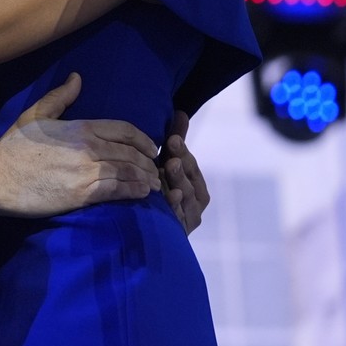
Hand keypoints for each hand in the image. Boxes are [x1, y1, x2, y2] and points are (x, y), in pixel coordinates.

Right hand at [0, 73, 159, 216]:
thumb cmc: (14, 147)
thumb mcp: (35, 115)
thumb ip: (59, 97)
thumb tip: (77, 78)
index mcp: (81, 127)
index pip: (125, 130)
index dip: (144, 140)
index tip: (152, 148)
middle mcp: (89, 147)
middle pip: (131, 153)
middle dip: (148, 162)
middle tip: (155, 169)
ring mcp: (88, 171)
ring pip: (129, 172)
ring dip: (146, 178)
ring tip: (153, 184)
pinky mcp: (83, 194)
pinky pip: (118, 190)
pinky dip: (135, 191)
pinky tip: (142, 193)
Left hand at [161, 110, 209, 232]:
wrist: (149, 234)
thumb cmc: (161, 192)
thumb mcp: (168, 166)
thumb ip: (176, 142)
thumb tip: (180, 111)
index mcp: (196, 184)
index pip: (190, 164)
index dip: (182, 150)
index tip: (172, 137)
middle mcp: (196, 201)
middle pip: (190, 179)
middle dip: (181, 161)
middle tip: (172, 146)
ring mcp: (189, 217)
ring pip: (186, 196)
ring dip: (179, 179)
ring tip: (170, 165)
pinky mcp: (180, 231)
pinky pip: (179, 217)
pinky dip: (176, 206)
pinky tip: (171, 195)